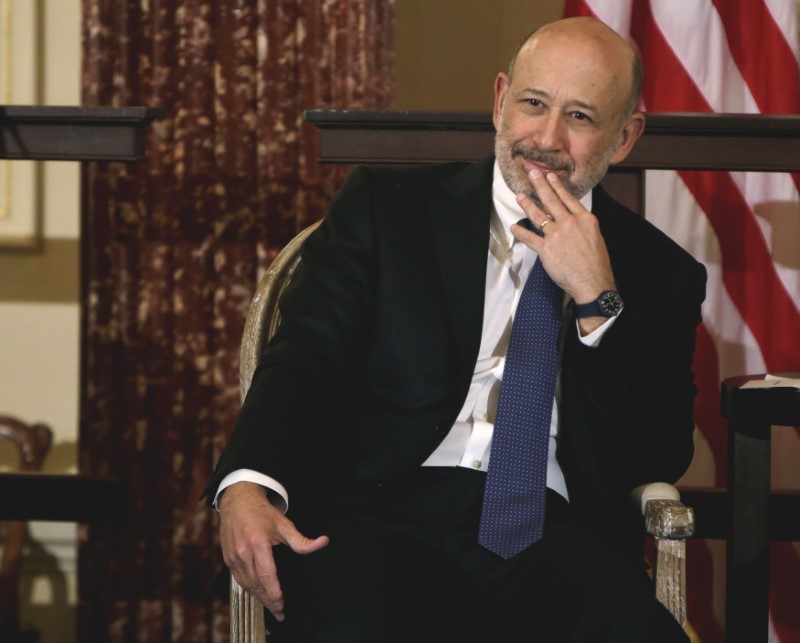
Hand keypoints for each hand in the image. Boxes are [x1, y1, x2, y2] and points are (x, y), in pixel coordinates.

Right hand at [219, 482, 328, 621]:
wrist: (238, 500)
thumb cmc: (262, 512)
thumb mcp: (284, 524)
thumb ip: (302, 540)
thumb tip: (323, 542)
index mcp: (257, 543)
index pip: (266, 575)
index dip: (274, 593)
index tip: (282, 604)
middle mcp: (243, 552)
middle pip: (256, 584)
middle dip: (268, 601)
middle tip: (280, 612)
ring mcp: (233, 556)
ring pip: (247, 584)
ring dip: (259, 597)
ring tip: (271, 606)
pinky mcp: (228, 558)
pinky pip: (239, 579)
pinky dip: (249, 589)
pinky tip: (258, 593)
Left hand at [512, 169, 617, 332]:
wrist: (593, 282)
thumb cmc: (597, 263)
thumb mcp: (595, 236)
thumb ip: (582, 225)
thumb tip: (572, 219)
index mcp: (585, 219)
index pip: (568, 198)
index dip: (557, 186)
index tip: (550, 176)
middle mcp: (570, 223)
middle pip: (551, 200)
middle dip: (540, 185)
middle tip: (531, 174)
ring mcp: (557, 235)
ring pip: (538, 215)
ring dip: (527, 204)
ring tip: (520, 195)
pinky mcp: (546, 249)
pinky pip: (529, 237)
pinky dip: (520, 231)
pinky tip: (514, 226)